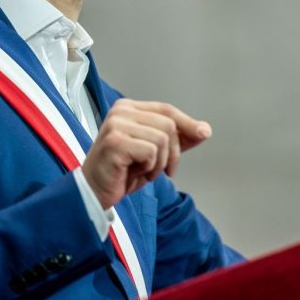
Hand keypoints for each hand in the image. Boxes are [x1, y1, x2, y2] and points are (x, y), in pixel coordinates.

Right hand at [80, 99, 211, 208]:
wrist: (96, 192)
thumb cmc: (122, 171)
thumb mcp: (155, 152)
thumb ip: (176, 139)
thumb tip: (204, 130)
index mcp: (129, 108)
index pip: (167, 110)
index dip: (188, 123)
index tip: (204, 133)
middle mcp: (121, 111)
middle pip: (168, 124)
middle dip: (172, 152)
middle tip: (161, 170)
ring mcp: (116, 124)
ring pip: (162, 139)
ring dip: (159, 163)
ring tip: (144, 171)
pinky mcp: (115, 141)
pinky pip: (150, 152)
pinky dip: (149, 167)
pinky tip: (134, 172)